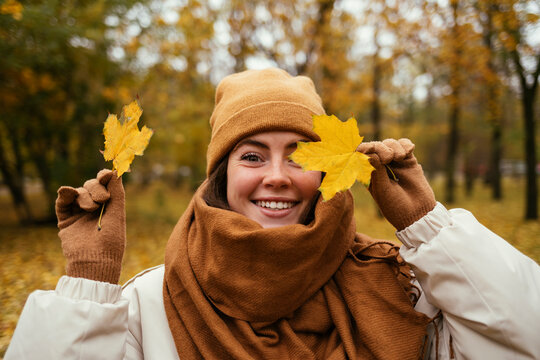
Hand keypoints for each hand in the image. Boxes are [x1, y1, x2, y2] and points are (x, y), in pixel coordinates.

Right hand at [55, 169, 125, 283]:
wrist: (95, 261)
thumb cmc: (111, 240)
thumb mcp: (117, 214)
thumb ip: (117, 193)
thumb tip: (116, 171)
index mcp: (109, 207)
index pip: (105, 185)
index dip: (104, 177)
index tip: (105, 174)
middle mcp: (94, 208)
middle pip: (91, 186)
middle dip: (96, 189)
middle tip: (102, 200)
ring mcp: (79, 214)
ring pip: (78, 192)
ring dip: (85, 196)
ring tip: (91, 208)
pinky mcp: (65, 220)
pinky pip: (62, 202)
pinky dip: (65, 194)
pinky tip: (67, 192)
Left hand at [357, 139, 435, 230]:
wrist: (418, 213)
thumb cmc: (395, 205)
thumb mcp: (382, 189)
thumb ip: (376, 170)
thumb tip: (367, 151)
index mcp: (367, 174)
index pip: (361, 156)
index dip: (362, 149)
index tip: (365, 149)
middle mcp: (379, 166)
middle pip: (375, 147)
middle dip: (380, 148)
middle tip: (388, 158)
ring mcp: (394, 162)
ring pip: (389, 144)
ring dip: (393, 146)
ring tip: (400, 157)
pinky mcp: (408, 161)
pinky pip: (404, 145)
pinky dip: (405, 145)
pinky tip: (409, 150)